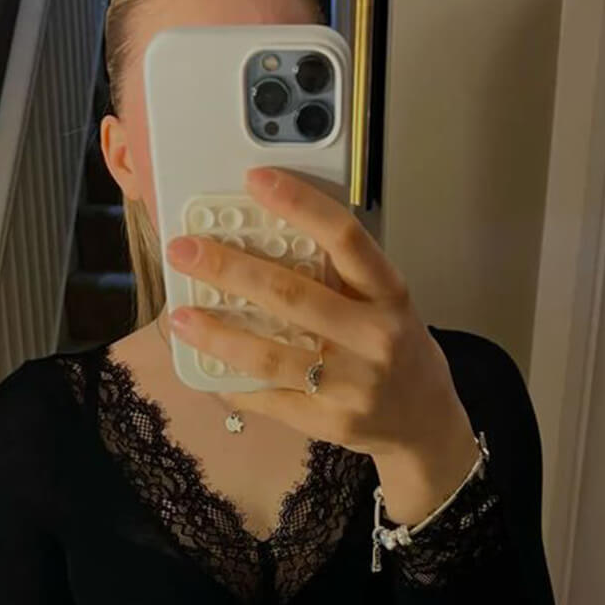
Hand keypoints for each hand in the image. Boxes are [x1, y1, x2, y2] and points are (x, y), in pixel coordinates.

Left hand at [165, 167, 482, 523]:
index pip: (345, 238)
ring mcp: (352, 385)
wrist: (425, 423)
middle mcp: (375, 337)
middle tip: (184, 251)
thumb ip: (338, 277)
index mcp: (389, 294)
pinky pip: (269, 399)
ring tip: (179, 317)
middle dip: (229, 269)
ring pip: (271, 355)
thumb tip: (260, 239)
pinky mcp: (330, 421)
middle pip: (291, 295)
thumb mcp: (385, 304)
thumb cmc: (395, 349)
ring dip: (217, 334)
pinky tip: (204, 367)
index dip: (299, 204)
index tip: (254, 181)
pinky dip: (231, 382)